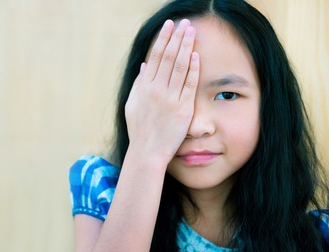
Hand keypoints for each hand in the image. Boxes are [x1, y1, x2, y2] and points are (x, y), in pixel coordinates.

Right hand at [125, 19, 199, 164]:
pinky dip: (193, 69)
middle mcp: (157, 90)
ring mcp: (171, 99)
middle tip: (184, 22)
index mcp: (145, 87)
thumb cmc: (139, 129)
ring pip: (180, 67)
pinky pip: (190, 85)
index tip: (169, 25)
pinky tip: (196, 55)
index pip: (156, 57)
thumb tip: (145, 66)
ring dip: (186, 46)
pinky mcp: (184, 109)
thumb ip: (139, 84)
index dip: (163, 39)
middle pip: (169, 57)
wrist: (147, 152)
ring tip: (192, 31)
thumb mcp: (132, 105)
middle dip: (177, 37)